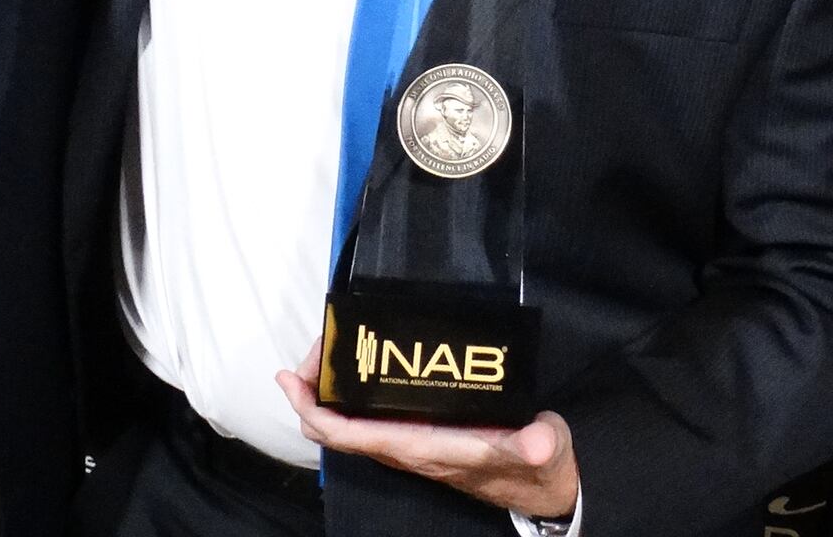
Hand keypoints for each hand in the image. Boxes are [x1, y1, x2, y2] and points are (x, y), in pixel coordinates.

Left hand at [275, 367, 579, 519]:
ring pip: (349, 423)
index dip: (313, 410)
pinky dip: (352, 394)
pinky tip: (360, 367)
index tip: (289, 379)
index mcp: (422, 448)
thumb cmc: (536, 467)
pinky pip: (369, 418)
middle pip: (337, 427)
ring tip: (328, 350)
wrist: (543, 485)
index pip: (350, 435)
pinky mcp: (420, 433)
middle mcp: (405, 447)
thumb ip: (537, 445)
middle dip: (313, 392)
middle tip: (315, 348)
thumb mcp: (542, 450)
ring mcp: (410, 442)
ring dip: (330, 392)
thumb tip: (538, 443)